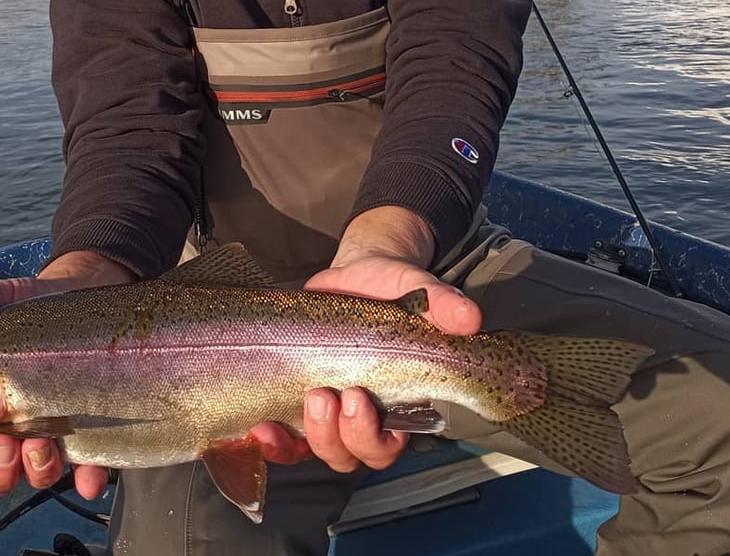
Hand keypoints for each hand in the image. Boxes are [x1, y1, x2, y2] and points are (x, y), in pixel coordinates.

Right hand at [0, 250, 134, 498]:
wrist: (83, 292)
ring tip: (41, 441)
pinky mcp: (88, 430)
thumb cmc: (27, 306)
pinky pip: (87, 469)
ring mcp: (49, 433)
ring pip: (35, 473)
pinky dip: (87, 478)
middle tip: (0, 442)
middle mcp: (9, 428)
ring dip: (34, 469)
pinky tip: (88, 476)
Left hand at [255, 206, 481, 474]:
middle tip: (330, 395)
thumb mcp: (416, 287)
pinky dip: (272, 441)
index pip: (390, 443)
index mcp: (397, 401)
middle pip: (353, 454)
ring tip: (310, 397)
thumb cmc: (390, 289)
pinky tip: (261, 428)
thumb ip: (441, 304)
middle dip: (340, 435)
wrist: (356, 275)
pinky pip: (284, 437)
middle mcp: (363, 415)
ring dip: (311, 435)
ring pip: (319, 449)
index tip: (361, 400)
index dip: (374, 437)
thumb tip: (469, 318)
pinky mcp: (295, 398)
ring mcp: (327, 410)